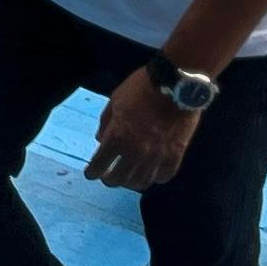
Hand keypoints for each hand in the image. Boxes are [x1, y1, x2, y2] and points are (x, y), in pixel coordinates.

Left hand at [86, 67, 199, 189]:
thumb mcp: (115, 101)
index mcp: (117, 137)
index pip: (99, 164)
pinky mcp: (175, 155)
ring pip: (140, 182)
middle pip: (118, 179)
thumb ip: (106, 123)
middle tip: (108, 176)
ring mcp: (156, 156)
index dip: (92, 172)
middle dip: (110, 179)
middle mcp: (135, 151)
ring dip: (131, 182)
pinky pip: (163, 177)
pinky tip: (151, 173)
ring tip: (129, 178)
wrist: (176, 83)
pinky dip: (154, 177)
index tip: (91, 174)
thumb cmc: (142, 88)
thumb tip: (101, 140)